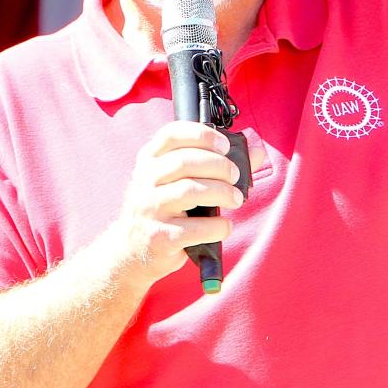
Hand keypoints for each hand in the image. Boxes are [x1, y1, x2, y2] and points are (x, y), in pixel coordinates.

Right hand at [117, 121, 262, 283]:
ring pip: (189, 191)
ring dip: (222, 192)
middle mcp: (144, 181)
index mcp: (149, 160)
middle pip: (184, 162)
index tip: (225, 145)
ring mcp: (149, 209)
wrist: (131, 252)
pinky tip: (224, 226)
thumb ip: (217, 163)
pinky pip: (195, 228)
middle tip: (236, 176)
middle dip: (219, 166)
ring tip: (236, 199)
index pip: (171, 134)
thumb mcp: (178, 181)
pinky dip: (218, 226)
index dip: (202, 135)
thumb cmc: (164, 210)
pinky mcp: (159, 237)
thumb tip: (256, 150)